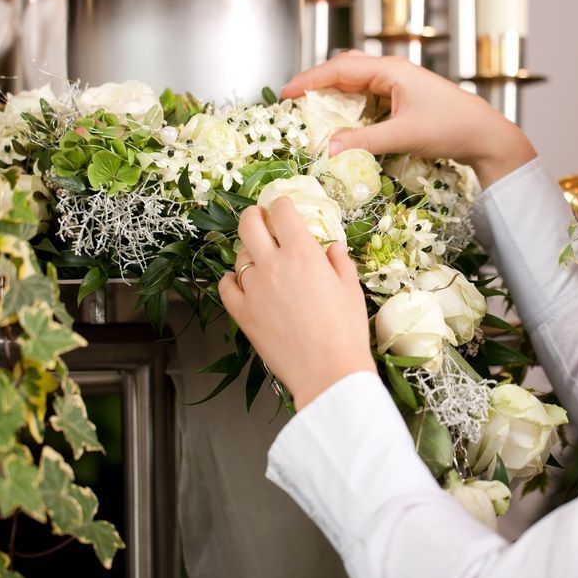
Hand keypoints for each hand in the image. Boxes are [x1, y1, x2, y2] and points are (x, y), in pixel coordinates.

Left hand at [218, 198, 377, 410]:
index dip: (283, 205)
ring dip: (250, 252)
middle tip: (263, 221)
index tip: (286, 209)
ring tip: (262, 261)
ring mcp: (253, 289)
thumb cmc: (346, 331)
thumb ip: (339, 261)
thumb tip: (331, 248)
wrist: (328, 372)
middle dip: (255, 216)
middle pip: (249, 223)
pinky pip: (226, 286)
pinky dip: (232, 280)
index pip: (282, 211)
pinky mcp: (241, 313)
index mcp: (302, 253)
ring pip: (239, 255)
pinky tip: (243, 283)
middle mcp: (272, 264)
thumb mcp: (351, 289)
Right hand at [281, 51, 537, 187]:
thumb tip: (328, 149)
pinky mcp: (402, 97)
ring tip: (311, 111)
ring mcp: (398, 83)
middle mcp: (391, 71)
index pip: (339, 69)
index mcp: (390, 70)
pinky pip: (367, 96)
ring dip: (333, 95)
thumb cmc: (450, 128)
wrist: (484, 134)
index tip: (285, 93)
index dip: (309, 80)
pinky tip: (341, 121)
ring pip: (355, 82)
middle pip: (344, 69)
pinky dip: (349, 106)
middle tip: (293, 101)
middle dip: (317, 83)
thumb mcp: (403, 136)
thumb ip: (363, 141)